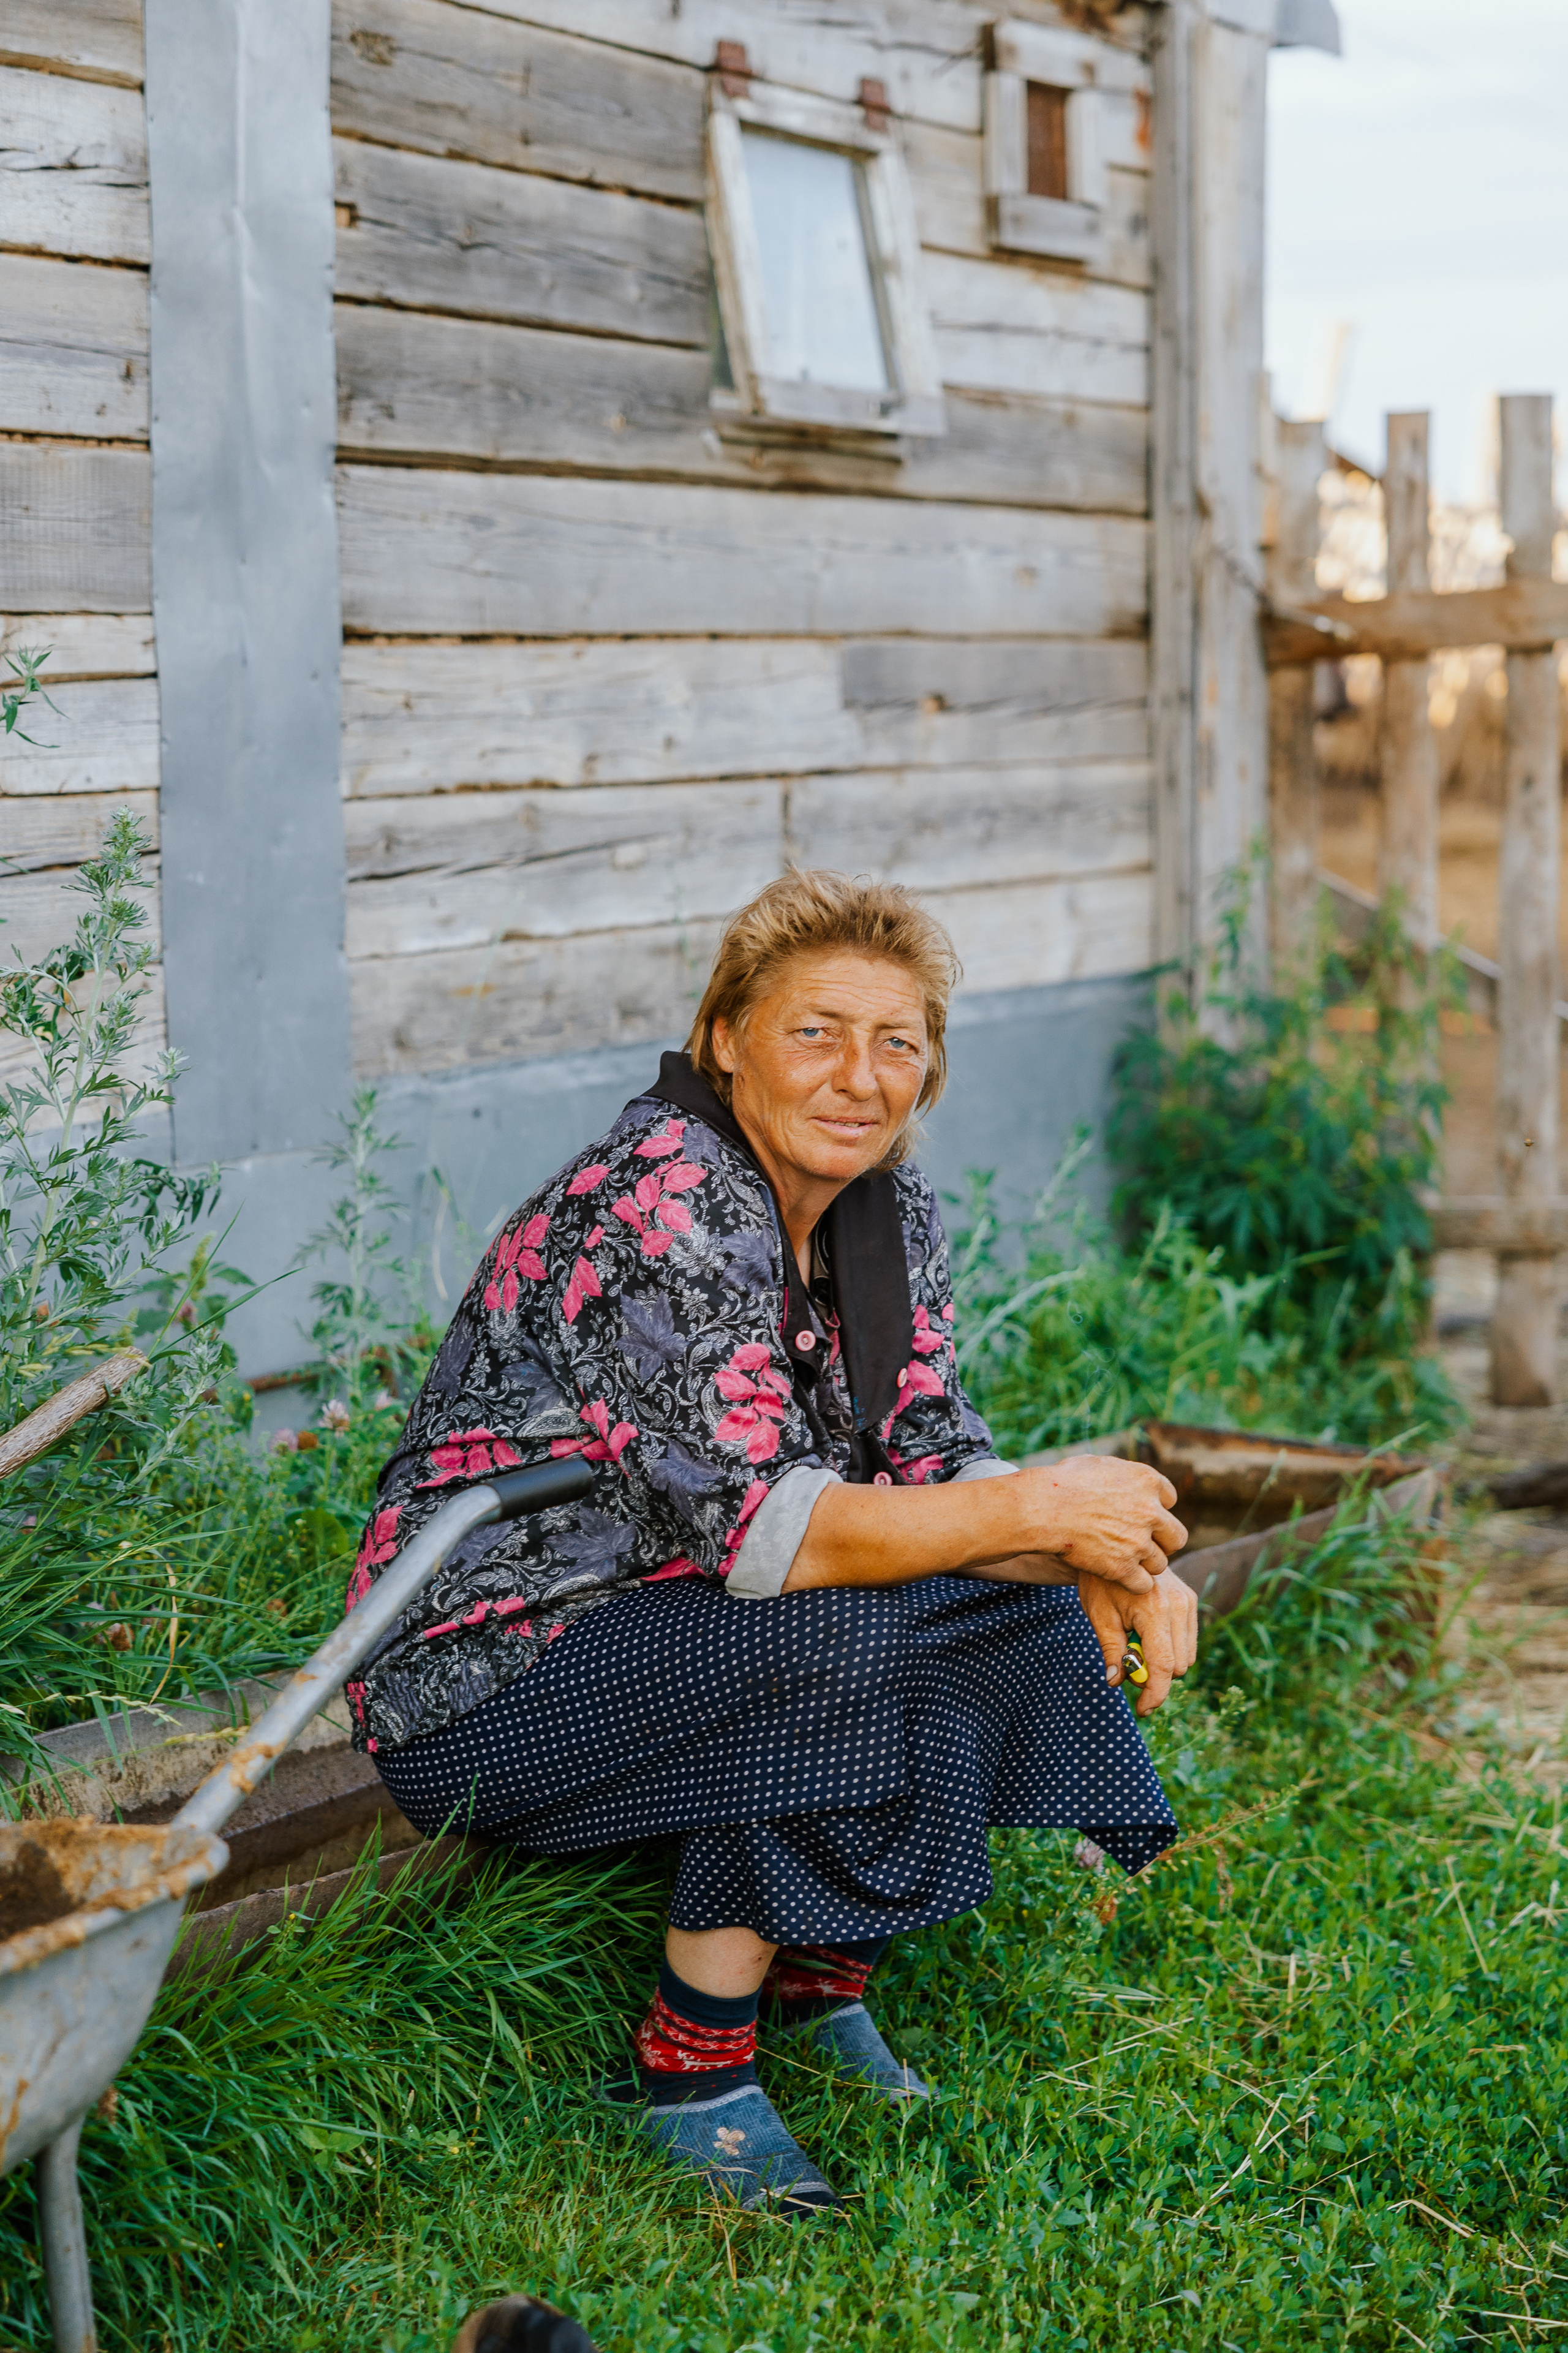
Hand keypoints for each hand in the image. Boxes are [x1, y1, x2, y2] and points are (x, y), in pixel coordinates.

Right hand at [1015, 1456, 1187, 1592]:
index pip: (1170, 1499)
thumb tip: (1132, 1479)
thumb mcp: (1100, 1464)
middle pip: (1176, 1536)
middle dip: (1161, 1541)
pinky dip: (1132, 1583)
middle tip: (1141, 1544)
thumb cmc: (1063, 1483)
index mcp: (1147, 1480)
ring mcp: (1138, 1541)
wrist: (1042, 1508)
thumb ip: (1125, 1474)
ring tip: (1123, 1560)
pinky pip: (1143, 1584)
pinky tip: (1117, 1576)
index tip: (1138, 1515)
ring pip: (1160, 1563)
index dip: (1155, 1509)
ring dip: (1144, 1564)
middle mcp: (1150, 1511)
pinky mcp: (1123, 1568)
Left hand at [1077, 1567, 1198, 1716]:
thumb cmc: (1101, 1581)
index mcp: (1153, 1609)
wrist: (1117, 1548)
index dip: (1154, 1694)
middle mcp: (1178, 1605)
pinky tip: (1147, 1635)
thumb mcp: (1099, 1616)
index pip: (1163, 1665)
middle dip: (1154, 1677)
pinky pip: (1188, 1643)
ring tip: (1135, 1644)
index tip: (1142, 1711)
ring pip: (1186, 1658)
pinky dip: (1170, 1650)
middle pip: (1177, 1666)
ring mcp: (1187, 1601)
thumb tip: (1115, 1682)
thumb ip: (1111, 1650)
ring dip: (1163, 1664)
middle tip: (1127, 1666)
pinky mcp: (1190, 1600)